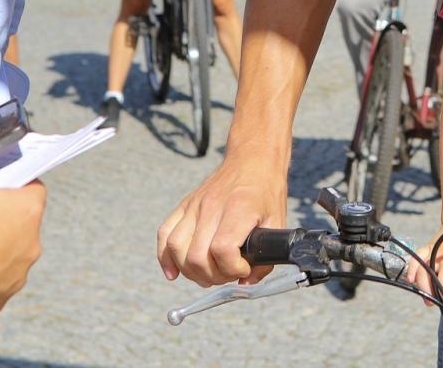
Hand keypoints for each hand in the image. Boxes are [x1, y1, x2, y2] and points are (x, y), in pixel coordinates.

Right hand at [157, 150, 286, 284]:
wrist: (253, 159)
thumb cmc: (266, 190)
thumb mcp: (278, 222)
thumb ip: (267, 256)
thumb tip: (248, 282)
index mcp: (238, 209)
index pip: (222, 249)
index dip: (232, 268)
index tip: (244, 269)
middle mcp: (212, 206)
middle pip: (196, 255)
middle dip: (212, 276)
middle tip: (228, 274)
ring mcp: (195, 205)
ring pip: (176, 248)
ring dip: (190, 271)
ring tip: (207, 274)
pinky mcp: (185, 205)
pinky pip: (164, 233)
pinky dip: (165, 257)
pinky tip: (174, 272)